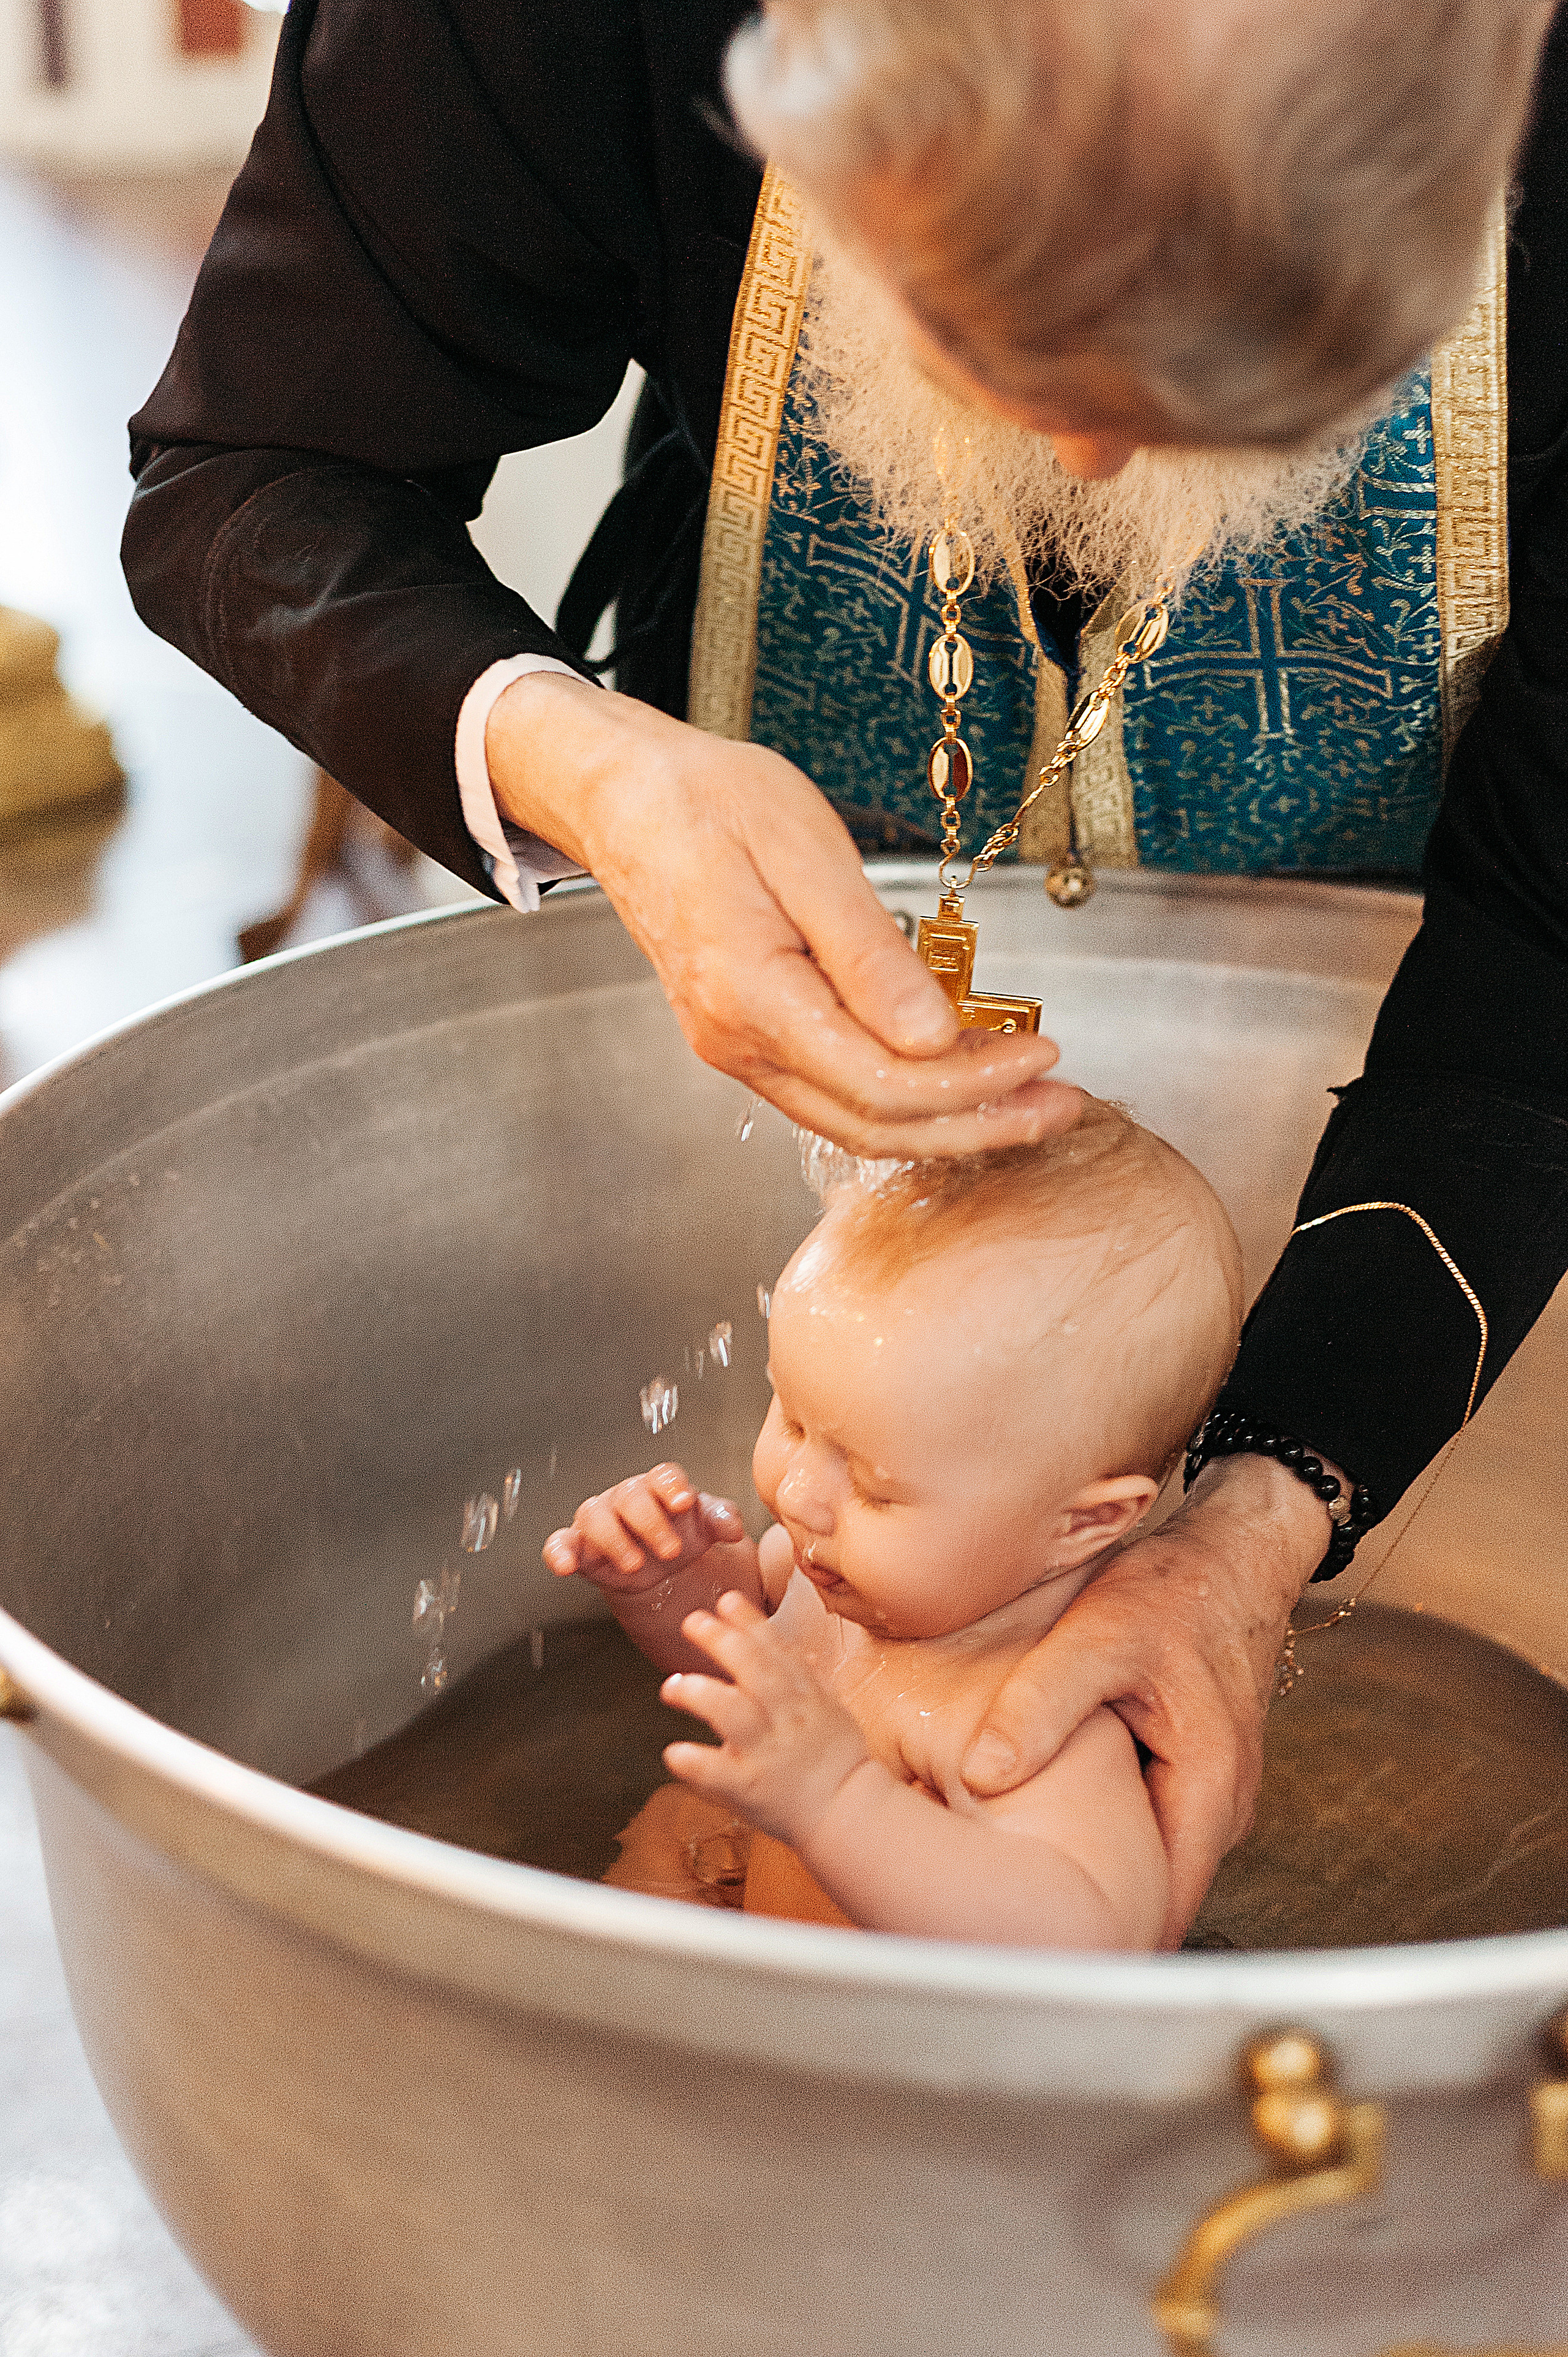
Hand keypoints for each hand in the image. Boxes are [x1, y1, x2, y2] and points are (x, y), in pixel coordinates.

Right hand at [487, 672, 1082, 1157]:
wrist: (624, 799)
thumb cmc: (708, 803)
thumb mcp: (803, 852)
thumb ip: (869, 954)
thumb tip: (934, 1037)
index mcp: (750, 995)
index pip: (882, 1082)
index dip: (972, 1085)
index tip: (1043, 1054)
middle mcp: (738, 1043)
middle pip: (874, 1125)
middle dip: (977, 1125)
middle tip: (1059, 1105)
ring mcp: (737, 1049)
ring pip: (853, 1122)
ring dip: (947, 1122)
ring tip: (1025, 1100)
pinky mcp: (747, 1039)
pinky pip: (834, 1094)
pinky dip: (904, 1098)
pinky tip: (956, 1073)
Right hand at [544, 1462, 747, 1595]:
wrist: (663, 1567)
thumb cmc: (684, 1534)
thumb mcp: (708, 1528)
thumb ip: (722, 1520)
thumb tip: (733, 1527)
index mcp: (660, 1486)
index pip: (663, 1476)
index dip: (672, 1487)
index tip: (684, 1504)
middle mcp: (626, 1497)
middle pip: (631, 1496)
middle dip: (650, 1523)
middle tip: (671, 1551)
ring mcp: (600, 1519)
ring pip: (594, 1515)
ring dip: (613, 1540)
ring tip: (634, 1564)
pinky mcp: (579, 1546)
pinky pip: (560, 1543)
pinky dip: (558, 1552)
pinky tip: (564, 1566)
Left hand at [661, 1591, 872, 1845]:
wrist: (848, 1814)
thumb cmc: (836, 1761)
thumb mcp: (831, 1710)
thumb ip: (806, 1678)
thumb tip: (792, 1649)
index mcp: (806, 1696)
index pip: (777, 1650)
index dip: (749, 1622)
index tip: (725, 1601)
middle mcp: (787, 1718)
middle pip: (754, 1669)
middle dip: (721, 1641)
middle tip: (692, 1623)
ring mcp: (767, 1752)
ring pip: (732, 1712)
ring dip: (699, 1693)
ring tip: (672, 1686)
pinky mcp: (750, 1787)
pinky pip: (717, 1772)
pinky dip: (693, 1761)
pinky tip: (674, 1752)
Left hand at [960, 1456, 1332, 1945]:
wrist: (1229, 1557)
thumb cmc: (1175, 1592)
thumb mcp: (1100, 1637)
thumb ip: (1043, 1704)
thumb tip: (981, 1774)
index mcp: (1206, 1791)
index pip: (1159, 1910)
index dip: (1097, 1947)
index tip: (1028, 1973)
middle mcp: (1216, 1813)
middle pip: (1150, 1900)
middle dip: (1085, 1929)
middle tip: (997, 1955)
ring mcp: (1203, 1800)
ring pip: (1143, 1868)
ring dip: (1090, 1888)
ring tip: (1004, 1916)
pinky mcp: (1183, 1780)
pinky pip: (1139, 1832)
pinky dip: (1097, 1844)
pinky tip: (1034, 1845)